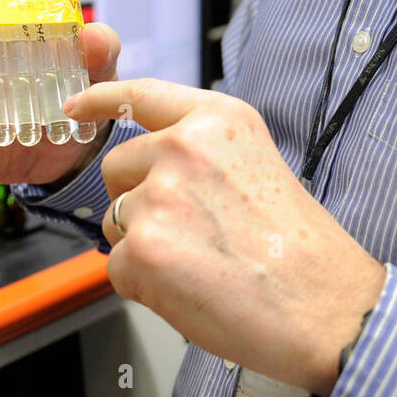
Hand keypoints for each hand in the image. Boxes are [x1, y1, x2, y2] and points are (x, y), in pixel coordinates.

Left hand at [67, 78, 387, 396]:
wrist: (319, 302)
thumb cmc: (299, 248)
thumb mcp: (258, 164)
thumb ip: (204, 155)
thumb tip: (158, 171)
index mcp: (219, 120)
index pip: (141, 94)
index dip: (100, 100)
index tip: (77, 105)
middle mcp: (184, 147)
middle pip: (117, 167)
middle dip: (135, 198)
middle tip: (186, 230)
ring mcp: (159, 195)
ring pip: (114, 221)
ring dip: (142, 245)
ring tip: (198, 262)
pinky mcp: (142, 248)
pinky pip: (116, 268)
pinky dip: (144, 285)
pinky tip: (190, 287)